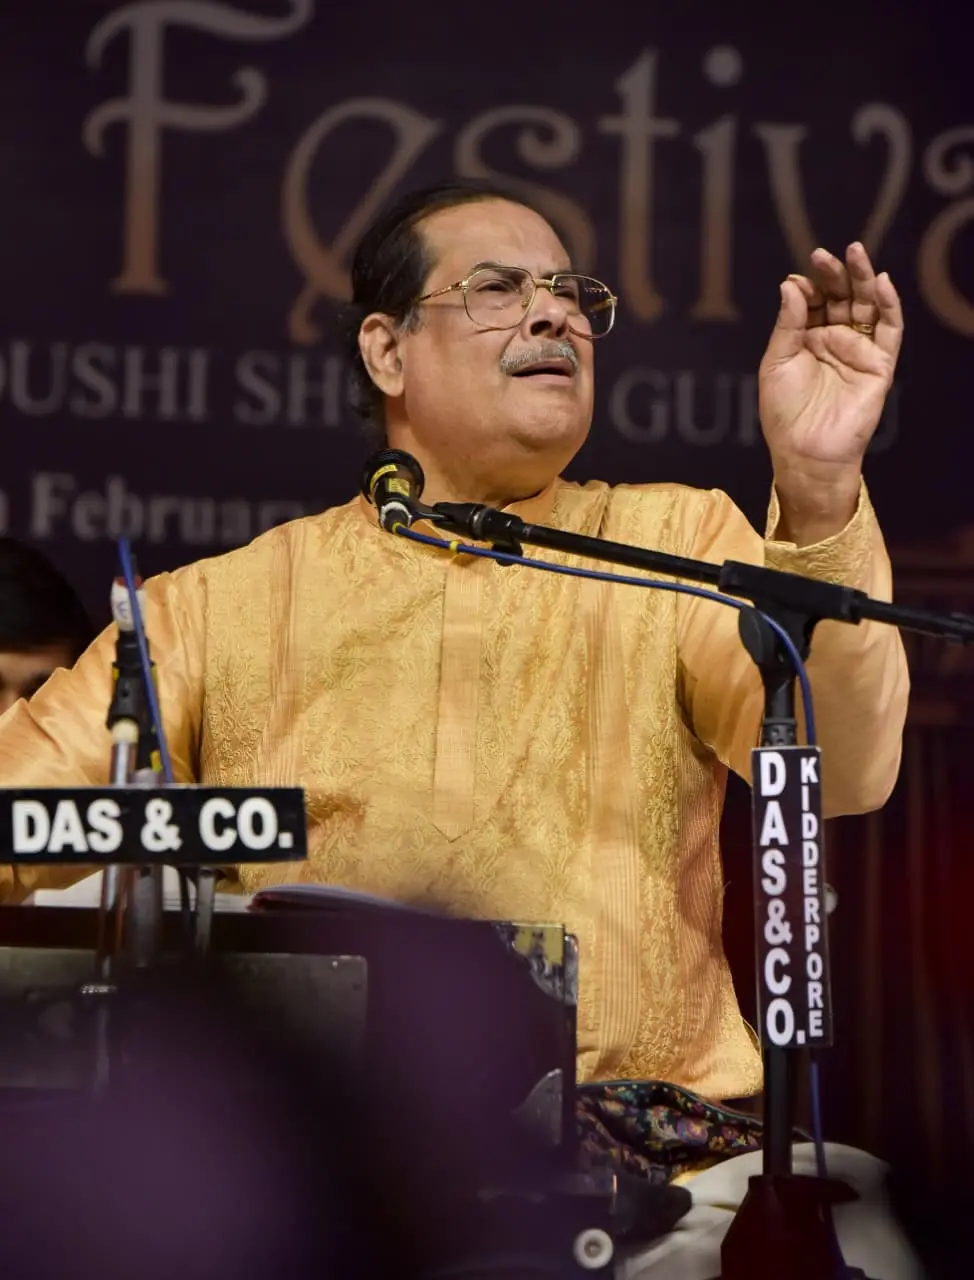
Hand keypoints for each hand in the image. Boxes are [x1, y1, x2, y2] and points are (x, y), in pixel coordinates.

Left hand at [758, 243, 902, 543]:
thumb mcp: (777, 362)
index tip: (797, 279)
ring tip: (855, 253)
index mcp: (807, 339)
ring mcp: (859, 350)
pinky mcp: (880, 364)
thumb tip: (792, 283)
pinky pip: (890, 329)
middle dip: (834, 275)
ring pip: (867, 306)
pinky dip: (889, 305)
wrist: (804, 451)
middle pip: (841, 298)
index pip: (813, 302)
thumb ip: (788, 323)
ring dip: (863, 279)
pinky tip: (881, 283)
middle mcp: (835, 340)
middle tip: (824, 255)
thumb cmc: (784, 413)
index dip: (808, 287)